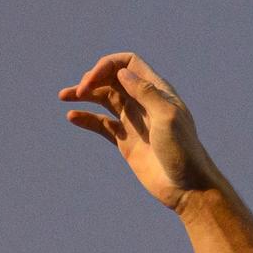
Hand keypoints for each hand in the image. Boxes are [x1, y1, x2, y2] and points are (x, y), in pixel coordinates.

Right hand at [58, 51, 215, 210]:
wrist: (188, 188)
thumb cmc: (183, 152)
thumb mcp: (167, 118)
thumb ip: (146, 93)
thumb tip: (122, 73)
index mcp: (157, 91)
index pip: (128, 64)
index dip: (108, 65)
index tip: (93, 79)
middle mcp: (144, 103)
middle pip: (112, 79)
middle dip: (93, 79)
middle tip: (79, 91)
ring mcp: (134, 122)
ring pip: (104, 99)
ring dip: (84, 95)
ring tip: (64, 96)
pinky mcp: (126, 142)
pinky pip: (102, 124)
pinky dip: (87, 119)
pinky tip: (72, 117)